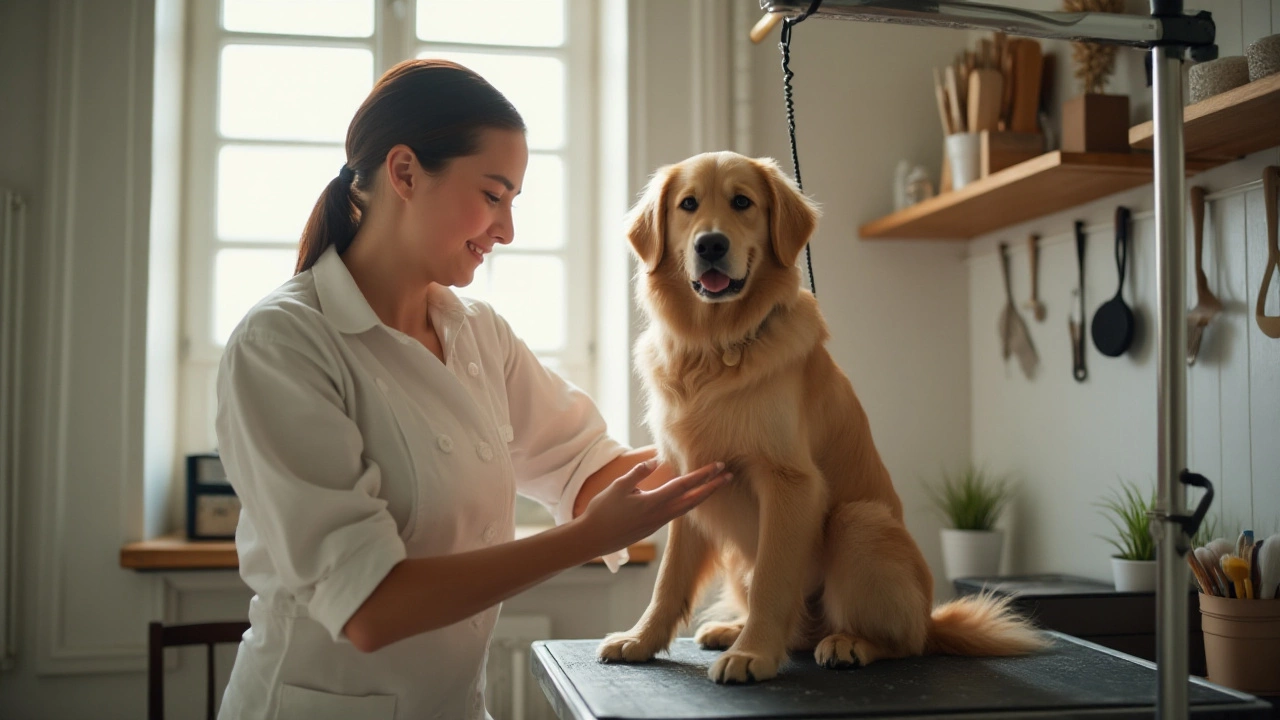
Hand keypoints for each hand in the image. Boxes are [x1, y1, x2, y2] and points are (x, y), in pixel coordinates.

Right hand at [576, 460, 730, 557]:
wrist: (593, 538)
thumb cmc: (603, 510)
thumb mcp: (619, 486)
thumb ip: (639, 473)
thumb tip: (657, 462)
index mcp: (653, 502)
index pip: (684, 485)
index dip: (703, 475)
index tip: (719, 466)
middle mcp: (660, 514)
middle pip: (693, 500)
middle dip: (713, 487)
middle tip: (729, 476)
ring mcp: (658, 523)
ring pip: (688, 508)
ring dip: (704, 496)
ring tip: (717, 486)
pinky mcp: (653, 527)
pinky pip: (678, 513)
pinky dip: (690, 504)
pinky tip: (693, 498)